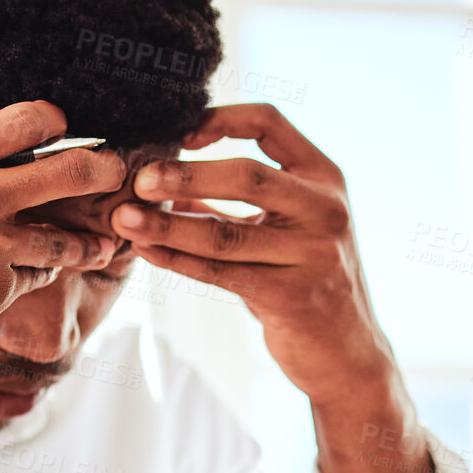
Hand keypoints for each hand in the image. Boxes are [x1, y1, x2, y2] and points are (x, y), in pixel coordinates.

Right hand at [0, 101, 122, 472]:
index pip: (28, 120)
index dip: (54, 124)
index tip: (61, 131)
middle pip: (72, 169)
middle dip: (103, 168)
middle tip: (115, 170)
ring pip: (64, 235)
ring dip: (82, 242)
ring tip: (96, 245)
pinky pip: (36, 277)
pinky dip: (33, 277)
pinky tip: (20, 280)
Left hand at [110, 103, 434, 472]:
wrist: (348, 354)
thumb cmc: (306, 280)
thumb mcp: (284, 227)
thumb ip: (232, 200)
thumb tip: (164, 176)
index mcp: (324, 176)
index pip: (270, 122)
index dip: (220, 118)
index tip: (178, 132)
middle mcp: (325, 209)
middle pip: (247, 176)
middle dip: (186, 175)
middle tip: (140, 180)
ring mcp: (313, 255)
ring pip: (226, 234)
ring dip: (169, 225)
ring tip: (125, 219)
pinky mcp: (291, 297)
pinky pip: (221, 274)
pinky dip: (178, 261)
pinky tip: (148, 252)